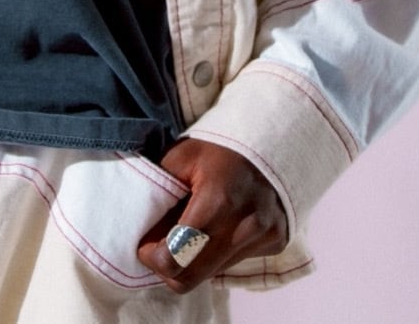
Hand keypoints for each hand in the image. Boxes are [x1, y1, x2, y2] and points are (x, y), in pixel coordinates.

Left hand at [136, 138, 287, 292]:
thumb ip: (158, 194)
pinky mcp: (276, 243)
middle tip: (159, 246)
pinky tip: (215, 228)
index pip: (175, 256)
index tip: (145, 244)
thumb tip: (143, 234)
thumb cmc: (217, 147)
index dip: (152, 257)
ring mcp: (264, 237)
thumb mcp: (181, 157)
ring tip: (187, 232)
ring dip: (192, 261)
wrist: (271, 139)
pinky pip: (232, 264)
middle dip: (168, 267)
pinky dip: (215, 254)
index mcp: (218, 200)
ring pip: (211, 275)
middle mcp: (245, 226)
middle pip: (190, 278)